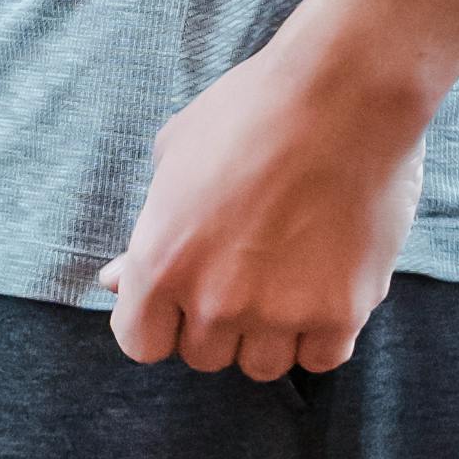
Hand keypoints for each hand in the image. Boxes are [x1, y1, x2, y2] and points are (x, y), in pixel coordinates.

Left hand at [98, 32, 429, 378]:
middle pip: (204, 356)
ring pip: (263, 365)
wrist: (343, 93)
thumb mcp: (174, 158)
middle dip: (218, 322)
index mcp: (160, 263)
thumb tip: (115, 281)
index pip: (140, 343)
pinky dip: (322, 334)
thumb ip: (146, 231)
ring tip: (288, 278)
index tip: (182, 298)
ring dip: (271, 334)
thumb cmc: (250, 111)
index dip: (160, 322)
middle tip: (245, 272)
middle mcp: (214, 300)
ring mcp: (279, 312)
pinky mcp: (341, 311)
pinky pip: (321, 358)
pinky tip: (325, 288)